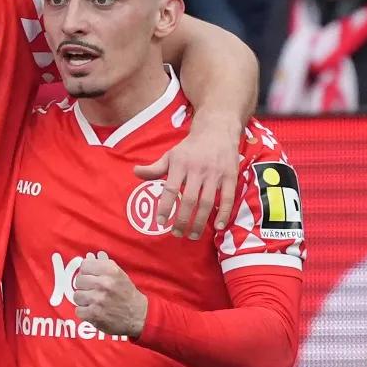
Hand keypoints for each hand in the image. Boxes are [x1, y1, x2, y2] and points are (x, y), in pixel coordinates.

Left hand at [70, 253, 148, 336]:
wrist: (138, 316)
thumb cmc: (127, 294)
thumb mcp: (119, 275)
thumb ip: (102, 264)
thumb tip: (88, 256)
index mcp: (110, 270)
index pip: (85, 265)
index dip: (86, 272)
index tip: (91, 277)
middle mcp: (103, 283)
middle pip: (79, 280)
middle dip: (84, 286)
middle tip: (92, 291)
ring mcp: (97, 299)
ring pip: (76, 295)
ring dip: (83, 300)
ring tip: (93, 302)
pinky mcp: (93, 314)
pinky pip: (78, 310)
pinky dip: (84, 312)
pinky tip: (93, 311)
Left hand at [133, 119, 240, 239]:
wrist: (217, 130)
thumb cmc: (190, 148)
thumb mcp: (171, 155)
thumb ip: (155, 168)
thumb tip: (135, 172)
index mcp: (180, 164)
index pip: (171, 188)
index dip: (166, 206)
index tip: (161, 222)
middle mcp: (197, 169)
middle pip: (189, 199)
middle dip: (183, 220)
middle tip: (177, 233)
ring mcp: (215, 174)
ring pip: (207, 202)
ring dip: (200, 221)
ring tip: (193, 235)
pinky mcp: (230, 176)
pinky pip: (227, 198)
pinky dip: (223, 214)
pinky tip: (218, 226)